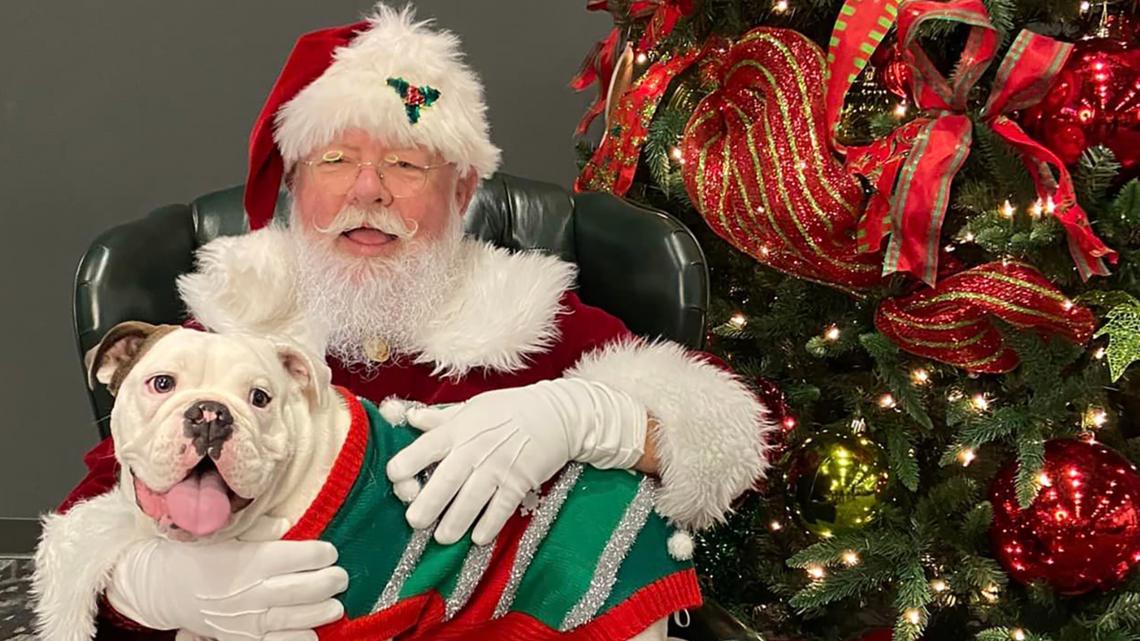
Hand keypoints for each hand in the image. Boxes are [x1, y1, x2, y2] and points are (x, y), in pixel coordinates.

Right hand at [106, 517, 347, 640]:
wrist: (161, 587)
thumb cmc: (197, 552)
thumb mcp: (224, 532)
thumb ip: (259, 528)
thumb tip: (288, 522)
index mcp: (249, 560)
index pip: (297, 556)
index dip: (320, 554)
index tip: (330, 551)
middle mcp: (250, 591)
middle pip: (301, 589)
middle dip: (328, 583)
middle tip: (342, 578)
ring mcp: (246, 619)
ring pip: (294, 618)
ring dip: (320, 613)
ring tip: (336, 606)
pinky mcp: (240, 638)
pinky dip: (298, 640)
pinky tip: (312, 633)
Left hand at [386, 378, 646, 545]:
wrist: (557, 415)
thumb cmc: (510, 409)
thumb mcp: (473, 406)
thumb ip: (441, 418)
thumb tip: (410, 419)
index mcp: (458, 429)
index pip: (423, 449)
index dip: (405, 466)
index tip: (396, 479)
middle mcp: (474, 449)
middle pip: (444, 481)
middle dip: (426, 505)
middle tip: (414, 521)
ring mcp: (498, 468)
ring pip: (470, 501)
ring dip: (454, 522)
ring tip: (443, 537)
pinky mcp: (519, 483)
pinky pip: (500, 509)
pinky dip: (489, 525)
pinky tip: (478, 538)